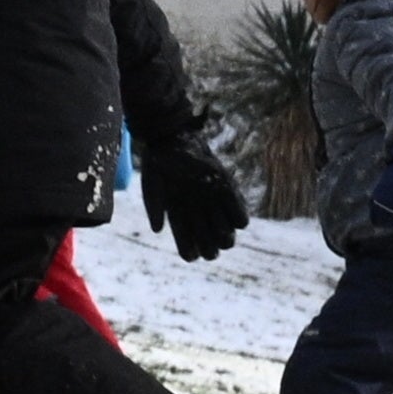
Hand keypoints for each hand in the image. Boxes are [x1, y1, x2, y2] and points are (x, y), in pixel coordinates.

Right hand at [139, 135, 248, 260]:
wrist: (176, 140)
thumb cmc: (160, 163)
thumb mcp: (152, 185)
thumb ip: (154, 207)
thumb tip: (157, 230)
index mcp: (180, 220)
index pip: (188, 250)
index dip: (191, 254)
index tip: (191, 251)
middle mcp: (197, 217)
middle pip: (210, 249)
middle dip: (211, 250)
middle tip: (208, 239)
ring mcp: (214, 206)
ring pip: (227, 238)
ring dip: (226, 238)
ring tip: (221, 227)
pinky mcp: (228, 194)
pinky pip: (241, 219)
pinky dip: (239, 220)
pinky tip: (231, 212)